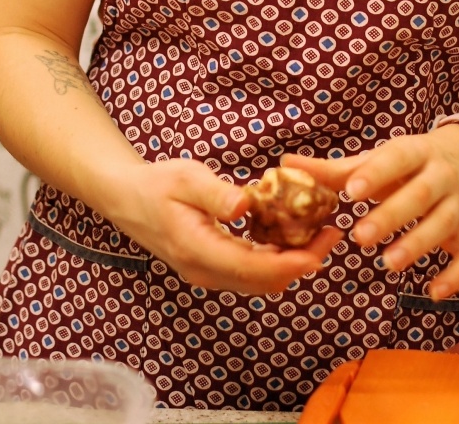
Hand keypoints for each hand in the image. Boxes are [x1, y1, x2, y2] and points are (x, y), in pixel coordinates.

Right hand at [107, 157, 341, 293]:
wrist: (127, 200)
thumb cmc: (156, 184)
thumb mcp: (185, 177)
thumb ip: (215, 193)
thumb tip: (245, 204)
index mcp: (198, 249)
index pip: (253, 268)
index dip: (291, 262)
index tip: (321, 247)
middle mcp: (205, 271)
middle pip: (263, 281)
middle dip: (302, 262)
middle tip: (331, 232)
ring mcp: (208, 274)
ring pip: (260, 281)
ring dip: (291, 262)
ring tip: (318, 232)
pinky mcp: (212, 268)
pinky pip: (250, 272)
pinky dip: (275, 258)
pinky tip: (289, 233)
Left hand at [283, 126, 458, 299]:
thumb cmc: (407, 162)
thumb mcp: (376, 159)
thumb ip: (332, 169)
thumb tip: (286, 165)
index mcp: (415, 151)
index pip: (397, 158)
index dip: (376, 173)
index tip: (352, 191)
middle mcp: (441, 177)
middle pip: (420, 195)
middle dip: (391, 216)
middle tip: (360, 237)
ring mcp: (458, 206)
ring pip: (444, 225)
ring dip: (418, 245)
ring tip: (389, 262)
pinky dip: (457, 276)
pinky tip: (433, 292)